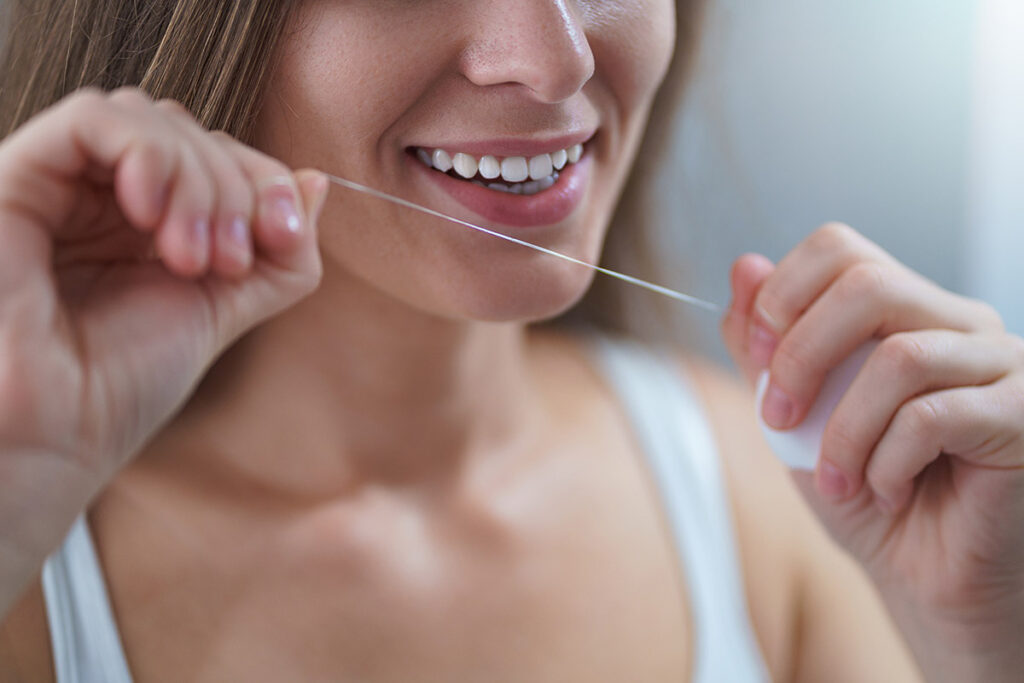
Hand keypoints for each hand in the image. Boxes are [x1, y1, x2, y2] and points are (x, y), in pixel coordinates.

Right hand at [0, 87, 326, 613]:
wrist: (51, 438)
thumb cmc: (119, 388)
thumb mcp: (223, 309)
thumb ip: (278, 254)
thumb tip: (315, 182)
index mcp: (145, 223)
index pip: (218, 156)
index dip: (264, 182)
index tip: (283, 237)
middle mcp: (99, 197)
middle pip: (190, 133)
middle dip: (234, 188)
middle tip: (229, 261)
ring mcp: (59, 184)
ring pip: (149, 118)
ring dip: (198, 179)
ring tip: (192, 256)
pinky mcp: (17, 178)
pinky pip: (92, 118)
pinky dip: (147, 153)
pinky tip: (152, 215)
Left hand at [722, 223, 1023, 681]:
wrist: (927, 582)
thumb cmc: (869, 497)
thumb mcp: (797, 419)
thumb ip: (767, 348)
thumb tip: (745, 266)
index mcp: (905, 311)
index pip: (841, 249)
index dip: (782, 293)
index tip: (756, 356)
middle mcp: (957, 322)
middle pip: (867, 284)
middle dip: (800, 354)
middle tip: (777, 416)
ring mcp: (1001, 363)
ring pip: (900, 357)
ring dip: (844, 429)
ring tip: (834, 477)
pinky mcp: (1023, 414)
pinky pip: (936, 415)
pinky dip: (888, 461)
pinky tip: (887, 491)